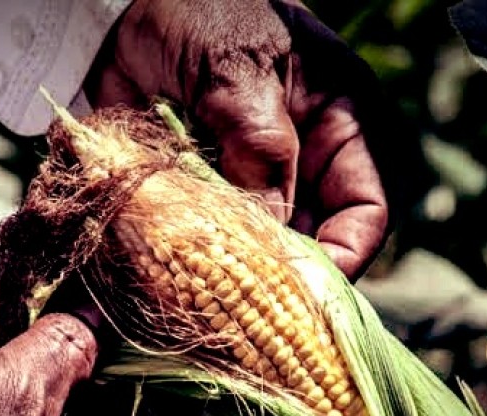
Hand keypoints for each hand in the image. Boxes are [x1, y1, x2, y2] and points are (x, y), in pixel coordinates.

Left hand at [84, 0, 394, 279]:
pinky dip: (188, 261)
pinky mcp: (200, 192)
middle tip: (243, 313)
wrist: (122, 9)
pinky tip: (166, 276)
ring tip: (201, 298)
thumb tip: (270, 232)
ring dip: (230, 276)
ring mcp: (246, 181)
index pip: (364, 209)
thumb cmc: (198, 12)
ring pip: (255, 248)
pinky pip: (205, 238)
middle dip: (281, 278)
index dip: (343, 256)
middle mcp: (298, 163)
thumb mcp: (238, 71)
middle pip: (309, 240)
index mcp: (336, 126)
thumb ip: (260, 148)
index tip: (304, 292)